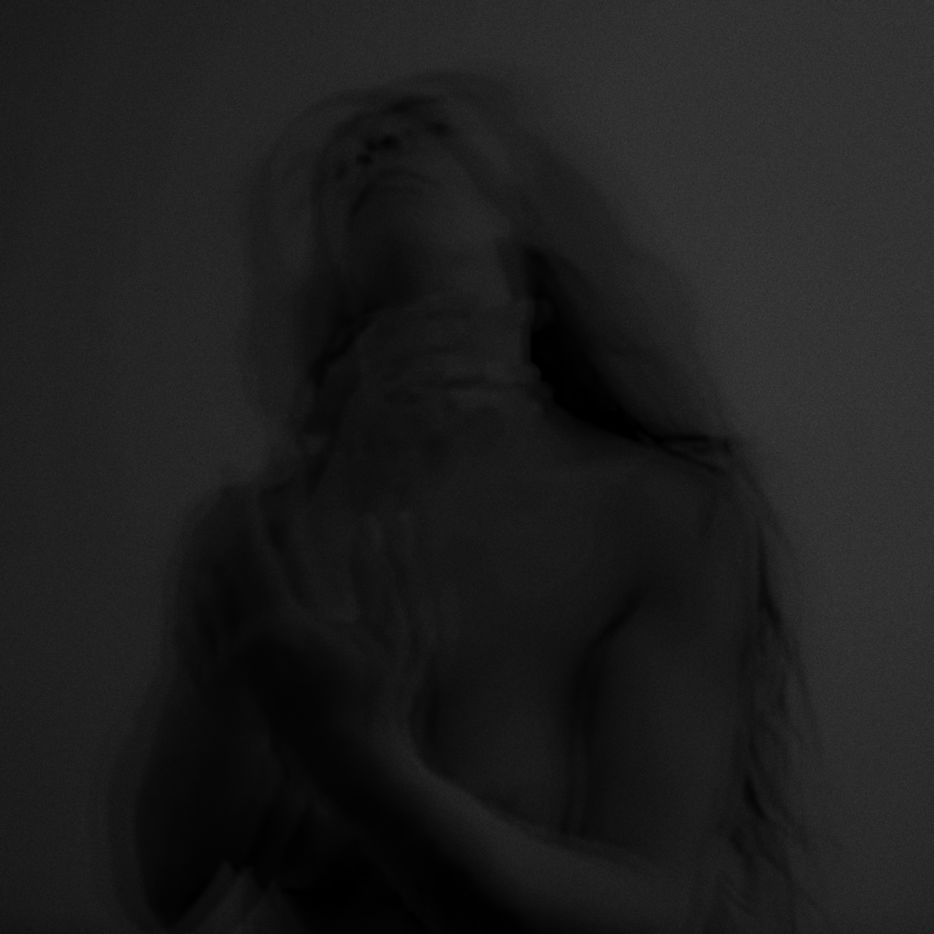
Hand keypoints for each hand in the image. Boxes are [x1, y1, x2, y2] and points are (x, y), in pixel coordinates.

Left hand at [226, 485, 438, 788]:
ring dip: (221, 555)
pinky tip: (210, 583)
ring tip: (238, 528)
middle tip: (246, 494)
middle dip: (235, 524)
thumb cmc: (385, 698)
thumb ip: (388, 572)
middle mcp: (245, 642)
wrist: (355, 766)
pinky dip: (207, 594)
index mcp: (283, 623)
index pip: (255, 548)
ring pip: (210, 594)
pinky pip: (204, 627)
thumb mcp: (401, 631)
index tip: (253, 476)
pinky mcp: (234, 680)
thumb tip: (378, 522)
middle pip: (226, 564)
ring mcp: (235, 665)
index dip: (253, 509)